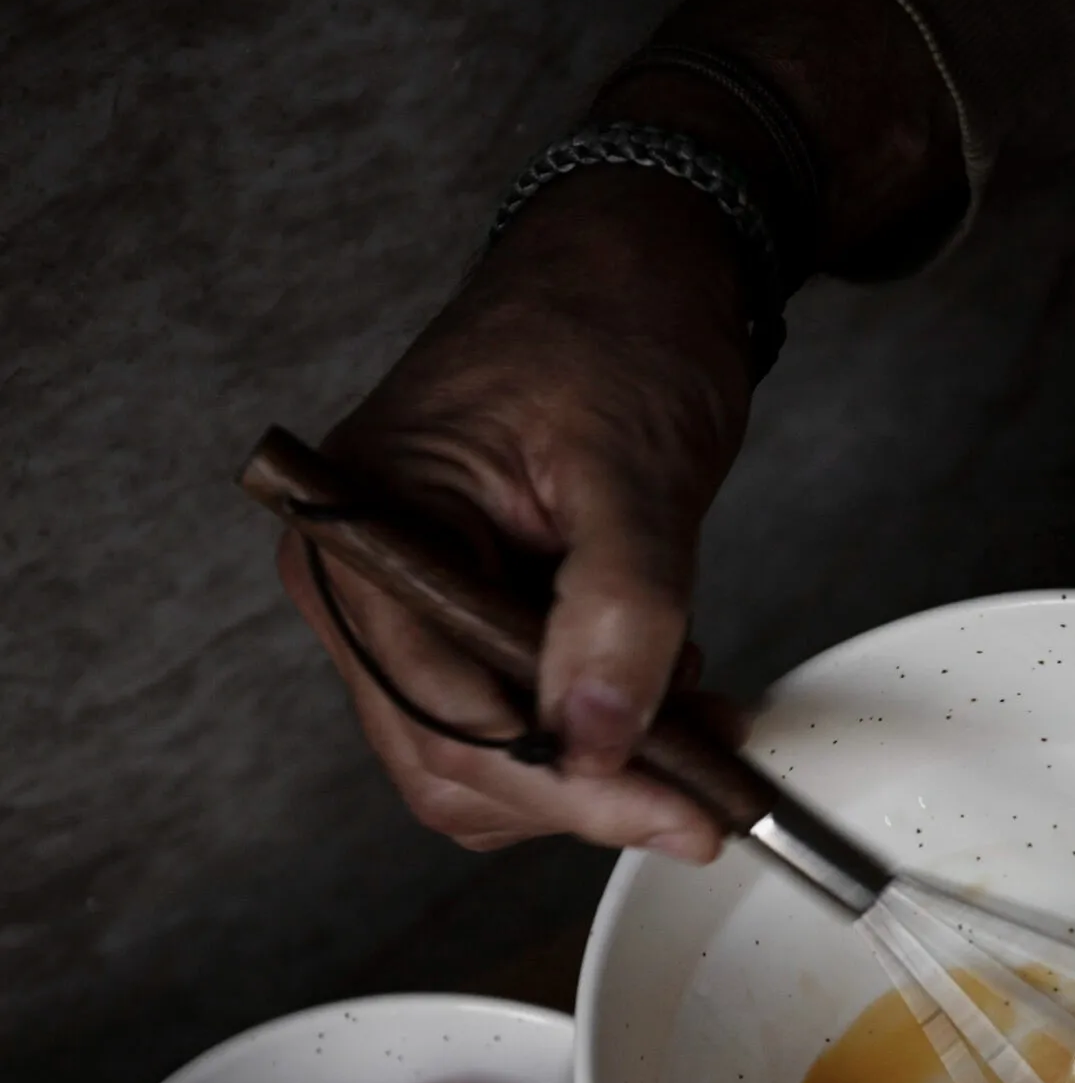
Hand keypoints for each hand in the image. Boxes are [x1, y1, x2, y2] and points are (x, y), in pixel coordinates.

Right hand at [277, 166, 754, 859]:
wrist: (630, 270)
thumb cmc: (612, 327)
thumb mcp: (636, 464)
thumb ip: (621, 604)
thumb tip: (600, 739)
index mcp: (361, 530)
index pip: (447, 714)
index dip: (569, 783)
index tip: (687, 812)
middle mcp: (356, 586)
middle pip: (451, 764)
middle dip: (586, 789)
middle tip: (711, 790)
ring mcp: (401, 616)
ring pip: (482, 771)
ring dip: (595, 775)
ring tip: (696, 721)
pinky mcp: (456, 630)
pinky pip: (513, 730)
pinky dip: (594, 745)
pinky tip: (667, 705)